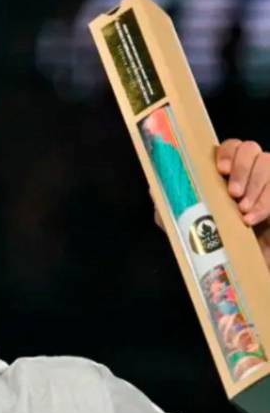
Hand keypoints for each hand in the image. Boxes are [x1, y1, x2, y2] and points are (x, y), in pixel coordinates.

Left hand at [153, 139, 269, 267]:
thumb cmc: (210, 241)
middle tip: (233, 192)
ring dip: (256, 185)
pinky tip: (252, 218)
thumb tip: (154, 188)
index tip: (220, 170)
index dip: (227, 152)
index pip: (228, 146)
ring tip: (242, 210)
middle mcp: (246, 171)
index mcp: (222, 172)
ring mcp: (265, 182)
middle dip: (242, 168)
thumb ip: (170, 205)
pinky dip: (265, 201)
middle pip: (250, 148)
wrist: (237, 266)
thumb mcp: (184, 224)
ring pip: (267, 163)